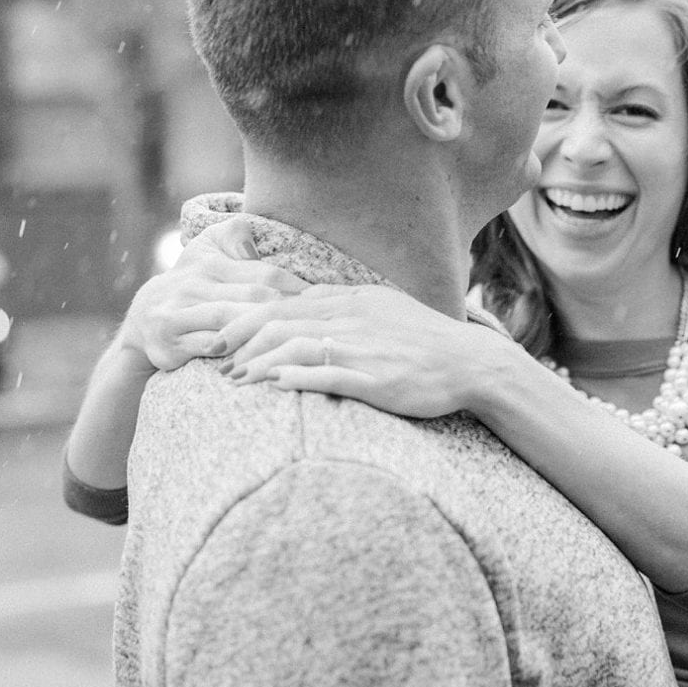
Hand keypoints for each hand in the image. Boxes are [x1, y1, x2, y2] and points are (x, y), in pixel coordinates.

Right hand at [117, 217, 310, 374]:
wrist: (143, 320)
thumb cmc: (192, 281)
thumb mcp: (207, 248)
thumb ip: (234, 235)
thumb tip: (255, 243)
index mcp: (209, 263)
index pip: (262, 273)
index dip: (295, 286)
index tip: (323, 299)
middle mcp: (191, 285)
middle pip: (250, 297)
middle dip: (286, 309)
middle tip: (318, 321)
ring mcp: (177, 314)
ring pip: (228, 320)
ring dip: (262, 329)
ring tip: (293, 337)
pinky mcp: (168, 343)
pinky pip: (205, 348)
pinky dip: (232, 353)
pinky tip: (258, 359)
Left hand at [217, 284, 506, 419]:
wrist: (470, 363)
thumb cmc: (426, 339)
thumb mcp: (384, 307)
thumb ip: (345, 303)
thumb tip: (307, 301)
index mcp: (351, 300)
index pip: (284, 304)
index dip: (247, 321)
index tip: (224, 339)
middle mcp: (350, 318)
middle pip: (279, 323)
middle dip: (241, 343)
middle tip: (217, 362)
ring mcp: (361, 348)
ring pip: (295, 348)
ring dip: (258, 365)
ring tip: (235, 381)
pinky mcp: (373, 379)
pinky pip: (326, 375)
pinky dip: (295, 378)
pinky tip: (273, 386)